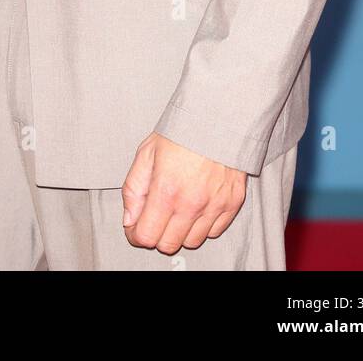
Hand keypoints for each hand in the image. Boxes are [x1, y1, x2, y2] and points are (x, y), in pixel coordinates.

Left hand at [121, 133, 246, 254]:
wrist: (218, 116)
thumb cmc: (182, 131)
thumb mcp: (146, 153)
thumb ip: (133, 189)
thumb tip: (129, 219)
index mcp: (166, 189)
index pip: (146, 237)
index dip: (136, 235)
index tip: (136, 228)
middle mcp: (191, 203)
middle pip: (168, 245)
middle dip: (157, 234)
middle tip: (157, 217)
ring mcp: (214, 206)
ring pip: (191, 242)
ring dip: (181, 231)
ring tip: (178, 208)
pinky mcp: (232, 204)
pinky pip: (214, 232)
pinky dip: (203, 225)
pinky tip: (197, 206)